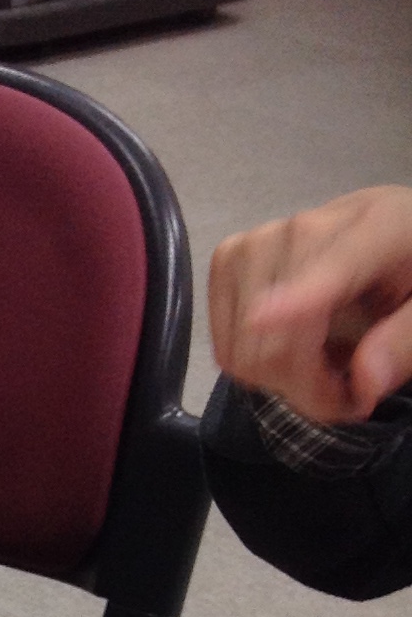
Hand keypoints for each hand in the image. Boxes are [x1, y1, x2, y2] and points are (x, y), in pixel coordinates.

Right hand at [210, 186, 411, 422]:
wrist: (392, 243)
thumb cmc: (410, 277)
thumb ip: (407, 341)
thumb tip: (365, 381)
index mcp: (380, 225)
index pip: (334, 263)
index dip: (300, 294)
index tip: (263, 319)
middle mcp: (309, 223)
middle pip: (278, 330)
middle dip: (308, 383)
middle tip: (347, 393)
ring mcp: (259, 241)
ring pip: (244, 348)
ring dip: (280, 381)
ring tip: (321, 371)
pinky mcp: (229, 260)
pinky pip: (223, 348)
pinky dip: (251, 368)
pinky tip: (287, 353)